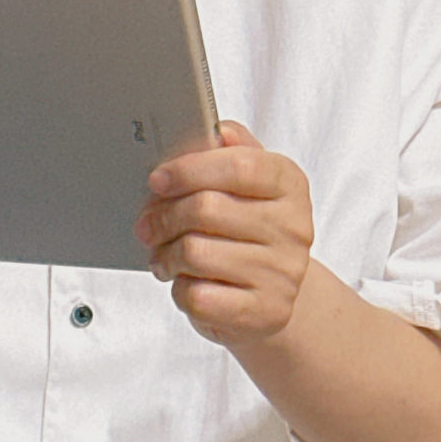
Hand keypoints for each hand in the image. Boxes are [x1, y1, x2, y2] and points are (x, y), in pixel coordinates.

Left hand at [136, 120, 313, 343]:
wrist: (269, 293)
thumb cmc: (245, 229)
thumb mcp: (244, 184)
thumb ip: (228, 151)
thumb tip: (217, 129)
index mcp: (290, 185)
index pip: (240, 165)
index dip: (189, 169)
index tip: (157, 179)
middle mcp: (295, 229)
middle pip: (207, 209)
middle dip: (164, 215)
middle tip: (146, 224)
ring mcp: (283, 274)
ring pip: (196, 252)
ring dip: (166, 254)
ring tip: (162, 254)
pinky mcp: (266, 312)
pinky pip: (199, 296)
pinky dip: (180, 288)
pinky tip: (185, 281)